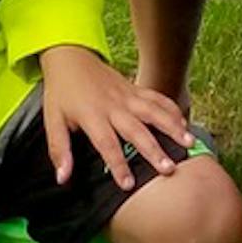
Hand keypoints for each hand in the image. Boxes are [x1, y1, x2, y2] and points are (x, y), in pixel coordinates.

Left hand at [39, 44, 191, 188]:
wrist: (72, 57)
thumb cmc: (61, 93)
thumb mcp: (52, 120)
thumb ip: (59, 149)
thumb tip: (62, 178)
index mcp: (93, 116)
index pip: (107, 144)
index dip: (118, 165)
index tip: (129, 185)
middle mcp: (114, 106)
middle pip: (137, 130)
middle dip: (154, 150)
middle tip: (169, 169)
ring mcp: (128, 96)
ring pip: (154, 112)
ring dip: (173, 127)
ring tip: (189, 143)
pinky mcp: (136, 89)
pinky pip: (158, 98)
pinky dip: (172, 110)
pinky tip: (185, 124)